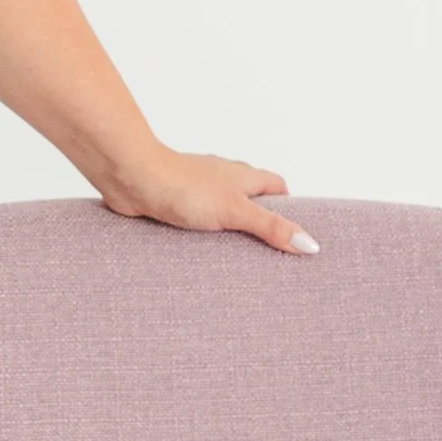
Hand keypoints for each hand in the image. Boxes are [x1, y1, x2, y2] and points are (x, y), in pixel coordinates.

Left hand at [92, 146, 318, 255]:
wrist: (132, 178)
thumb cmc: (183, 186)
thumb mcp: (235, 211)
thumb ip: (271, 227)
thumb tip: (309, 244)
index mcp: (244, 176)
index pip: (277, 187)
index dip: (288, 208)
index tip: (294, 233)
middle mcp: (223, 180)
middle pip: (251, 201)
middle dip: (259, 225)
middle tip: (270, 256)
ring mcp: (198, 191)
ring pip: (222, 212)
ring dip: (229, 233)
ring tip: (237, 264)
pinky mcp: (176, 204)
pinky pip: (196, 222)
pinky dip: (202, 236)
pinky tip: (200, 256)